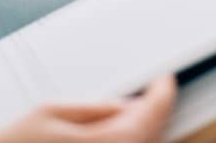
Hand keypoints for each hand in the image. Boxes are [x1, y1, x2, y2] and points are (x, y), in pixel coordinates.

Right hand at [0, 75, 175, 142]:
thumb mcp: (50, 111)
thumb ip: (93, 106)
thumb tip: (123, 102)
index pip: (149, 115)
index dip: (163, 93)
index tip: (166, 79)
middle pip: (151, 133)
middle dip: (157, 108)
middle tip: (156, 87)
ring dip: (149, 124)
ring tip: (142, 104)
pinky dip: (136, 137)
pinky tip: (126, 127)